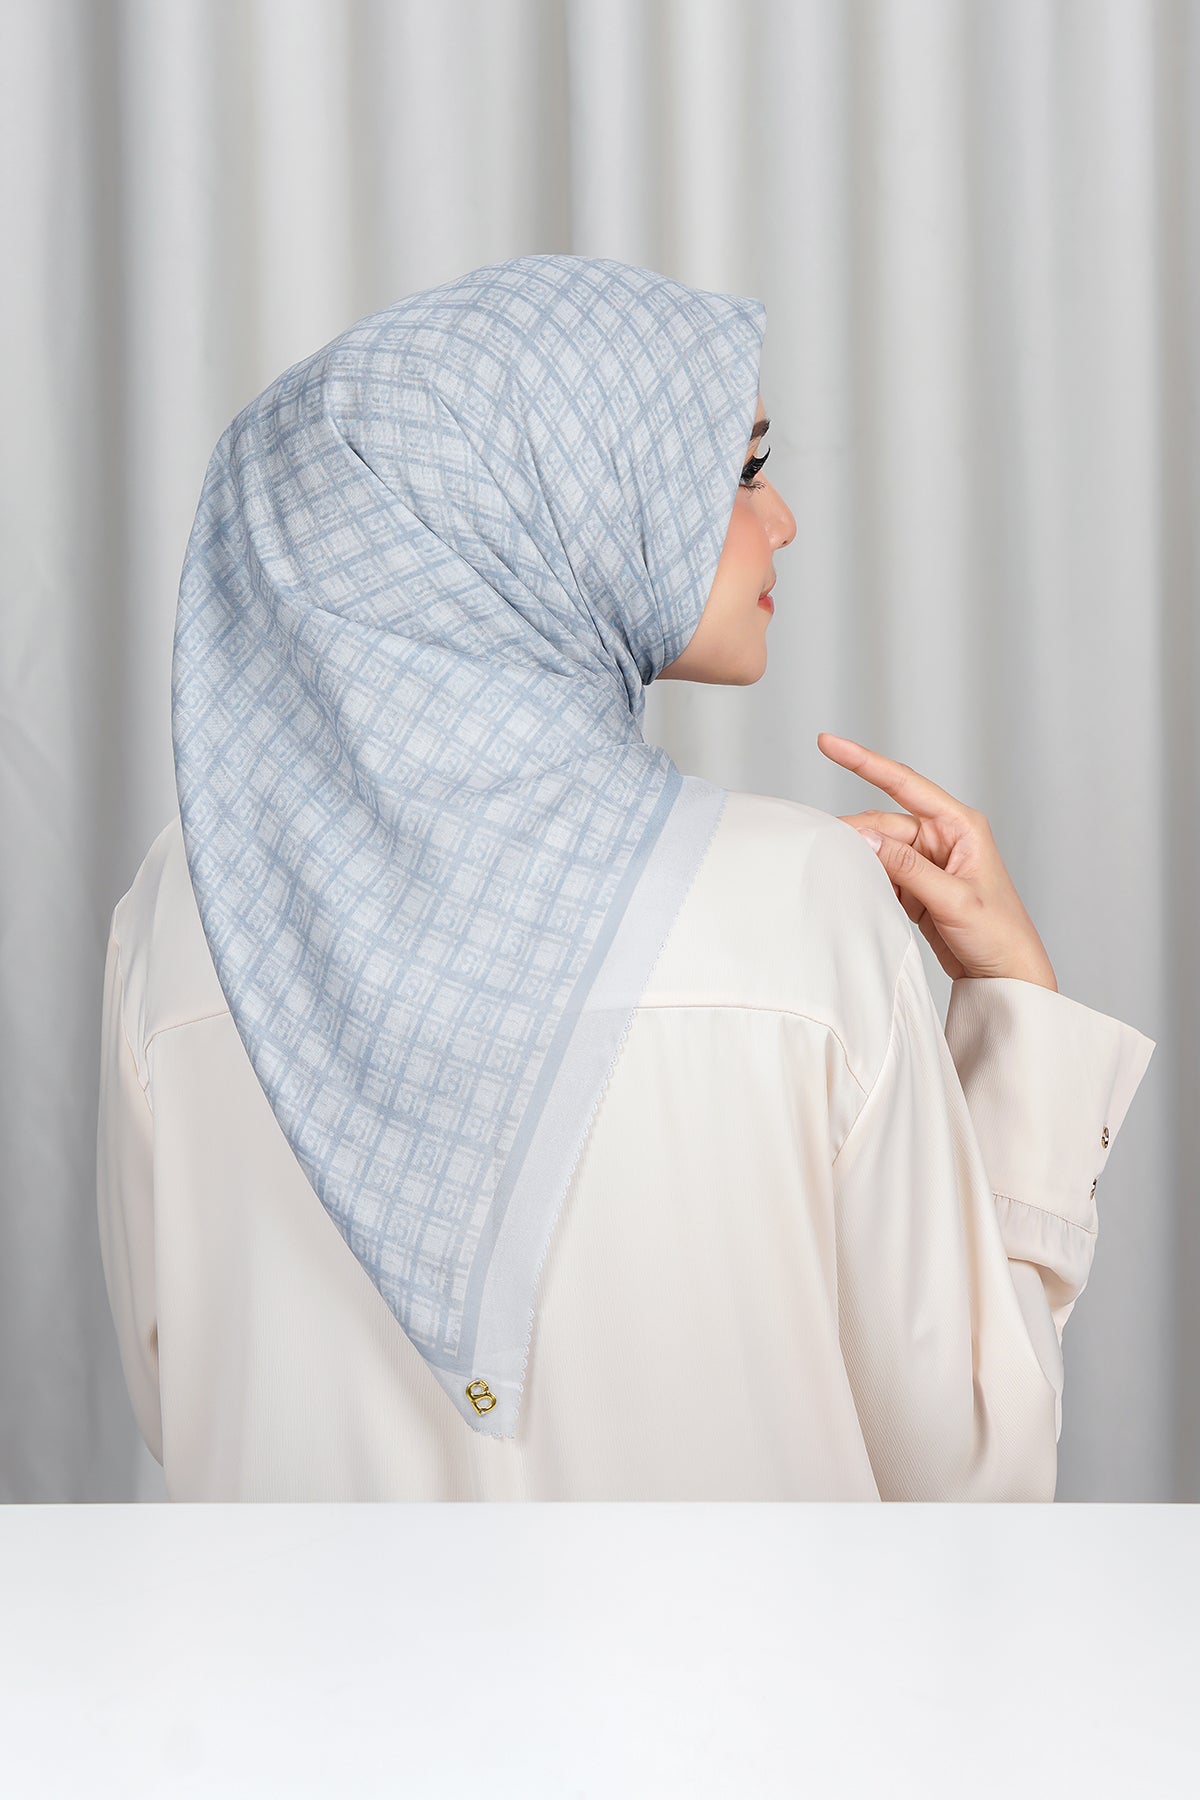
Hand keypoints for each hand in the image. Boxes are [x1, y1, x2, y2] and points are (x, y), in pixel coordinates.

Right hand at [816, 733, 1057, 988]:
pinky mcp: (917, 886)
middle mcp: (943, 837)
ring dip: (859, 858)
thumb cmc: (999, 933)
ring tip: (836, 871)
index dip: (863, 761)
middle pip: (883, 823)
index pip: (904, 784)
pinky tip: (853, 887)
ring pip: (879, 848)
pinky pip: (881, 872)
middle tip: (823, 848)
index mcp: (960, 826)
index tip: (828, 744)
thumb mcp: (954, 899)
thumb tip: (865, 839)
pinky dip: (866, 878)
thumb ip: (908, 868)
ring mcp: (928, 861)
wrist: (1007, 975)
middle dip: (855, 834)